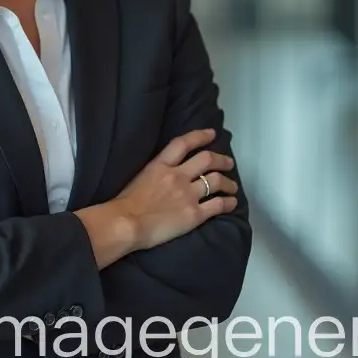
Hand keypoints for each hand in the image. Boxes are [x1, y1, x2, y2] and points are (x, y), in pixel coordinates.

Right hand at [113, 128, 238, 251]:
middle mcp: (177, 176)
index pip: (184, 143)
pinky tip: (232, 202)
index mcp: (161, 165)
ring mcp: (188, 195)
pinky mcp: (194, 214)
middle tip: (228, 163)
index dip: (200, 136)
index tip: (212, 134)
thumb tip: (166, 172)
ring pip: (216, 181)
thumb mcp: (140, 176)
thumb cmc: (125, 203)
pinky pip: (218, 205)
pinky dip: (228, 202)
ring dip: (228, 182)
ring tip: (232, 186)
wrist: (126, 223)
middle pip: (207, 160)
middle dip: (221, 160)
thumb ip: (156, 172)